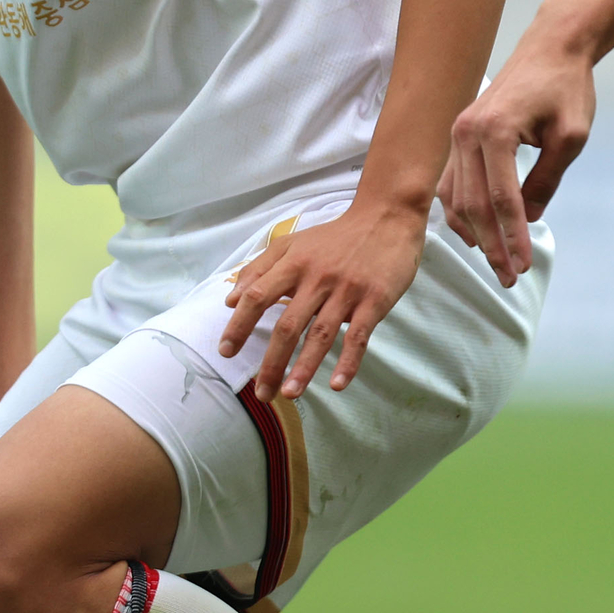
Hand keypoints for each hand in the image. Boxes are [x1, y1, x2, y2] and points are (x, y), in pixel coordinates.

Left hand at [218, 198, 425, 395]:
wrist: (386, 218)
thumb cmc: (336, 236)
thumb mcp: (292, 243)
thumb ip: (259, 268)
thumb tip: (230, 300)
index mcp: (294, 263)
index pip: (258, 297)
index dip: (239, 326)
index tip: (226, 352)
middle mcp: (317, 278)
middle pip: (288, 325)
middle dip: (272, 363)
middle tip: (262, 393)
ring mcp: (347, 291)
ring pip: (321, 335)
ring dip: (304, 368)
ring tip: (290, 394)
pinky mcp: (375, 301)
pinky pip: (359, 337)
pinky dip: (348, 362)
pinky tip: (336, 385)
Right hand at [440, 47, 594, 287]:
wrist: (550, 48)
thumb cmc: (567, 89)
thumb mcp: (571, 138)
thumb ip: (547, 180)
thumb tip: (529, 220)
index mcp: (494, 130)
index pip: (502, 200)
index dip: (513, 238)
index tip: (524, 267)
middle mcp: (466, 132)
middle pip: (473, 205)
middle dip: (492, 246)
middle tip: (510, 278)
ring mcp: (457, 133)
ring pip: (455, 197)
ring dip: (474, 234)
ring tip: (497, 263)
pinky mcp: (458, 135)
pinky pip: (450, 183)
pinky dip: (460, 212)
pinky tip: (477, 235)